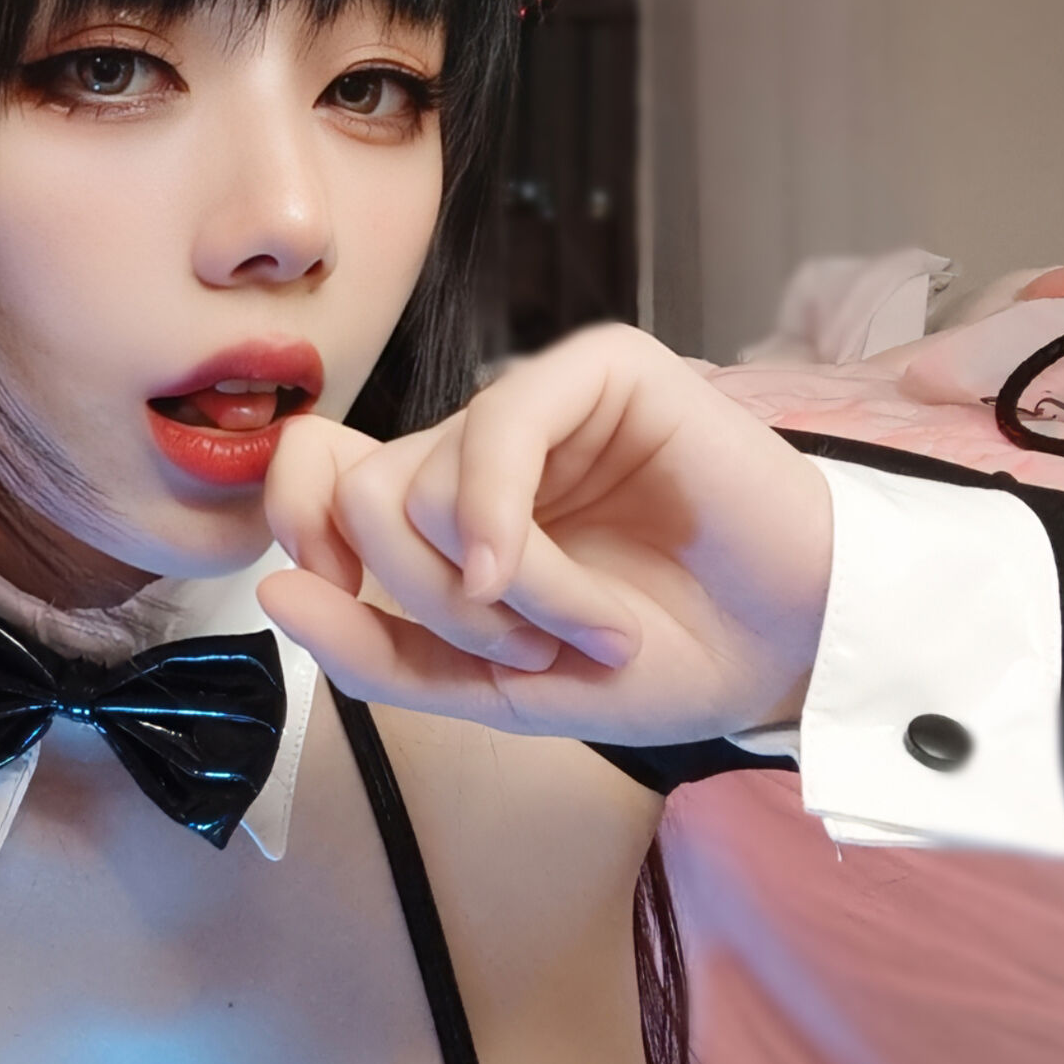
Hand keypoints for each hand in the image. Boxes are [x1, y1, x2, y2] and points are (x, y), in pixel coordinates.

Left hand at [259, 324, 832, 745]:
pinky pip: (496, 427)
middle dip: (428, 605)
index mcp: (439, 507)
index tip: (354, 609)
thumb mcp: (492, 692)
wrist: (792, 651)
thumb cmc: (659, 660)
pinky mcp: (601, 371)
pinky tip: (545, 590)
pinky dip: (509, 533)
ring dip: (506, 596)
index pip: (309, 473)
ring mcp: (537, 404)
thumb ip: (378, 655)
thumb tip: (271, 590)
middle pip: (359, 498)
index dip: (301, 535)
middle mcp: (475, 446)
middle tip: (525, 651)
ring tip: (592, 630)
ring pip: (424, 485)